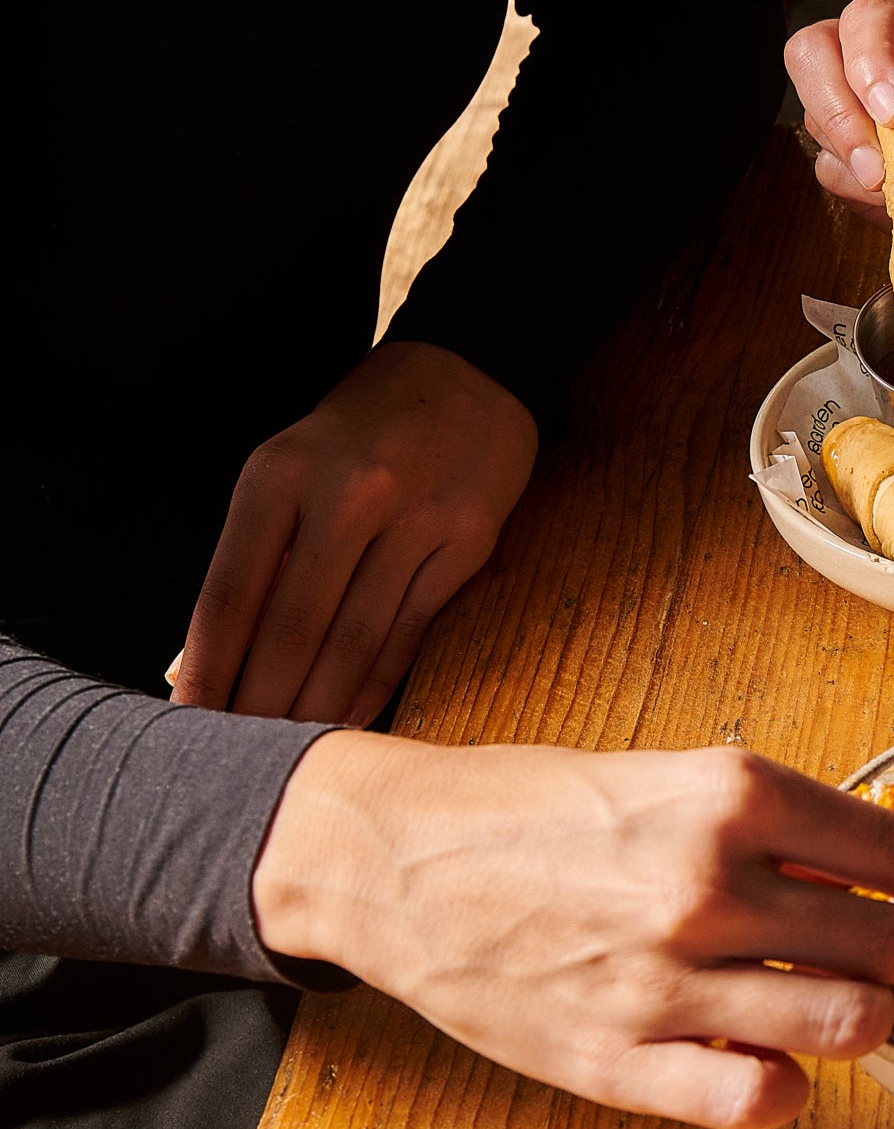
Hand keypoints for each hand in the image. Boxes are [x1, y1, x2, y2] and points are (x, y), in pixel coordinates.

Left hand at [173, 342, 536, 724]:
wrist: (467, 374)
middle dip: (260, 703)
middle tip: (241, 754)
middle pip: (290, 628)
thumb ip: (258, 553)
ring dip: (317, 706)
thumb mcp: (289, 466)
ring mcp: (414, 521)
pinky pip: (408, 633)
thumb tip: (211, 657)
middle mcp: (348, 495)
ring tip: (292, 748)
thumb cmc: (361, 432)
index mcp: (281, 474)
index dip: (208, 668)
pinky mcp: (466, 543)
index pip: (231, 594)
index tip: (190, 721)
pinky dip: (374, 684)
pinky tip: (351, 714)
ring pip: (353, 640)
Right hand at [255, 735, 893, 1128]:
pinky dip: (788, 1087)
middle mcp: (710, 886)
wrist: (399, 861)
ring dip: (870, 1019)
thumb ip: (784, 824)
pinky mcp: (619, 1062)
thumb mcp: (675, 778)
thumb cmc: (545, 813)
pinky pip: (759, 1100)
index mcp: (732, 797)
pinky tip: (775, 1060)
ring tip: (850, 1003)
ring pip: (849, 1025)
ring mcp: (666, 981)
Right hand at [785, 0, 893, 260]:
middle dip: (838, 110)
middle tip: (879, 166)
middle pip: (814, 54)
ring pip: (817, 116)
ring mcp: (863, 108)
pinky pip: (832, 171)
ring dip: (853, 160)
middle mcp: (883, 56)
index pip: (872, 15)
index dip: (871, 57)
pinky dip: (861, 194)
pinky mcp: (857, 159)